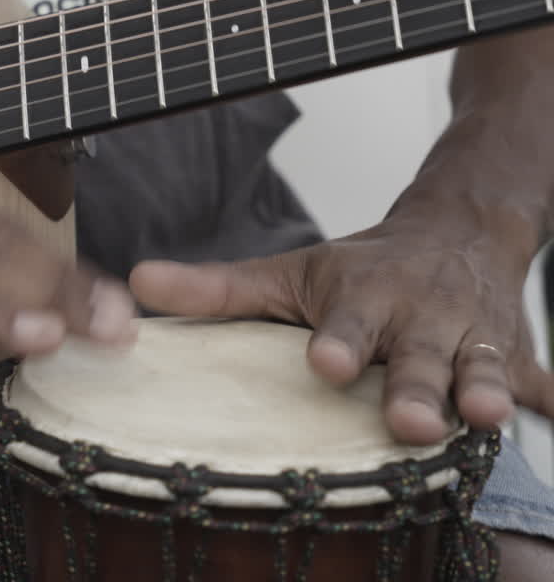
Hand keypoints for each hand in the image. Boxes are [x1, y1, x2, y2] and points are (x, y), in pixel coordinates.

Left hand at [128, 219, 553, 444]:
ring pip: (483, 370)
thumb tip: (136, 283)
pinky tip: (553, 416)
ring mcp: (472, 338)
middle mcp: (420, 318)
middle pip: (418, 358)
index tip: (326, 364)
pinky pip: (540, 381)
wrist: (457, 229)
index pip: (347, 324)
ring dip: (487, 392)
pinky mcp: (515, 357)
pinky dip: (549, 398)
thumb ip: (218, 289)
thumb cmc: (360, 267)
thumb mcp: (289, 274)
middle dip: (417, 388)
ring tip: (488, 417)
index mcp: (364, 297)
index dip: (340, 343)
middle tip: (410, 419)